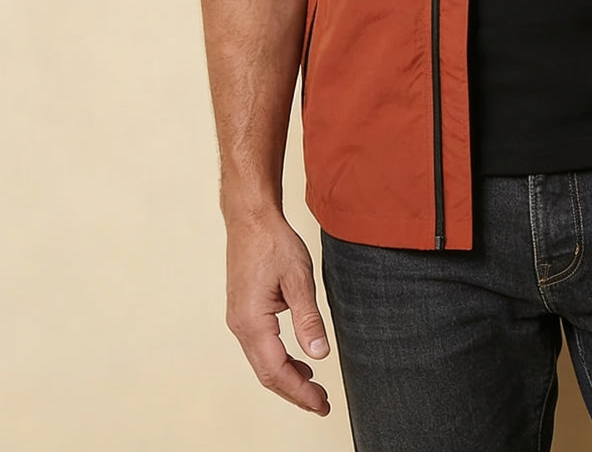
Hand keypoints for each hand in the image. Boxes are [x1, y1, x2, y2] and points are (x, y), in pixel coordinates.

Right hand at [225, 211, 331, 414]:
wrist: (250, 218)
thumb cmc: (272, 242)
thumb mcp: (298, 278)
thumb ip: (308, 318)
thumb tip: (319, 354)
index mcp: (252, 321)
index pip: (276, 371)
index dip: (300, 392)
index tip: (322, 404)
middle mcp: (240, 326)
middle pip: (267, 373)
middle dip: (294, 392)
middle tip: (321, 404)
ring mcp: (239, 319)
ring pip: (262, 362)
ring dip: (287, 377)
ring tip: (314, 387)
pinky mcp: (243, 312)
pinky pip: (260, 347)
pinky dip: (279, 359)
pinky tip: (298, 359)